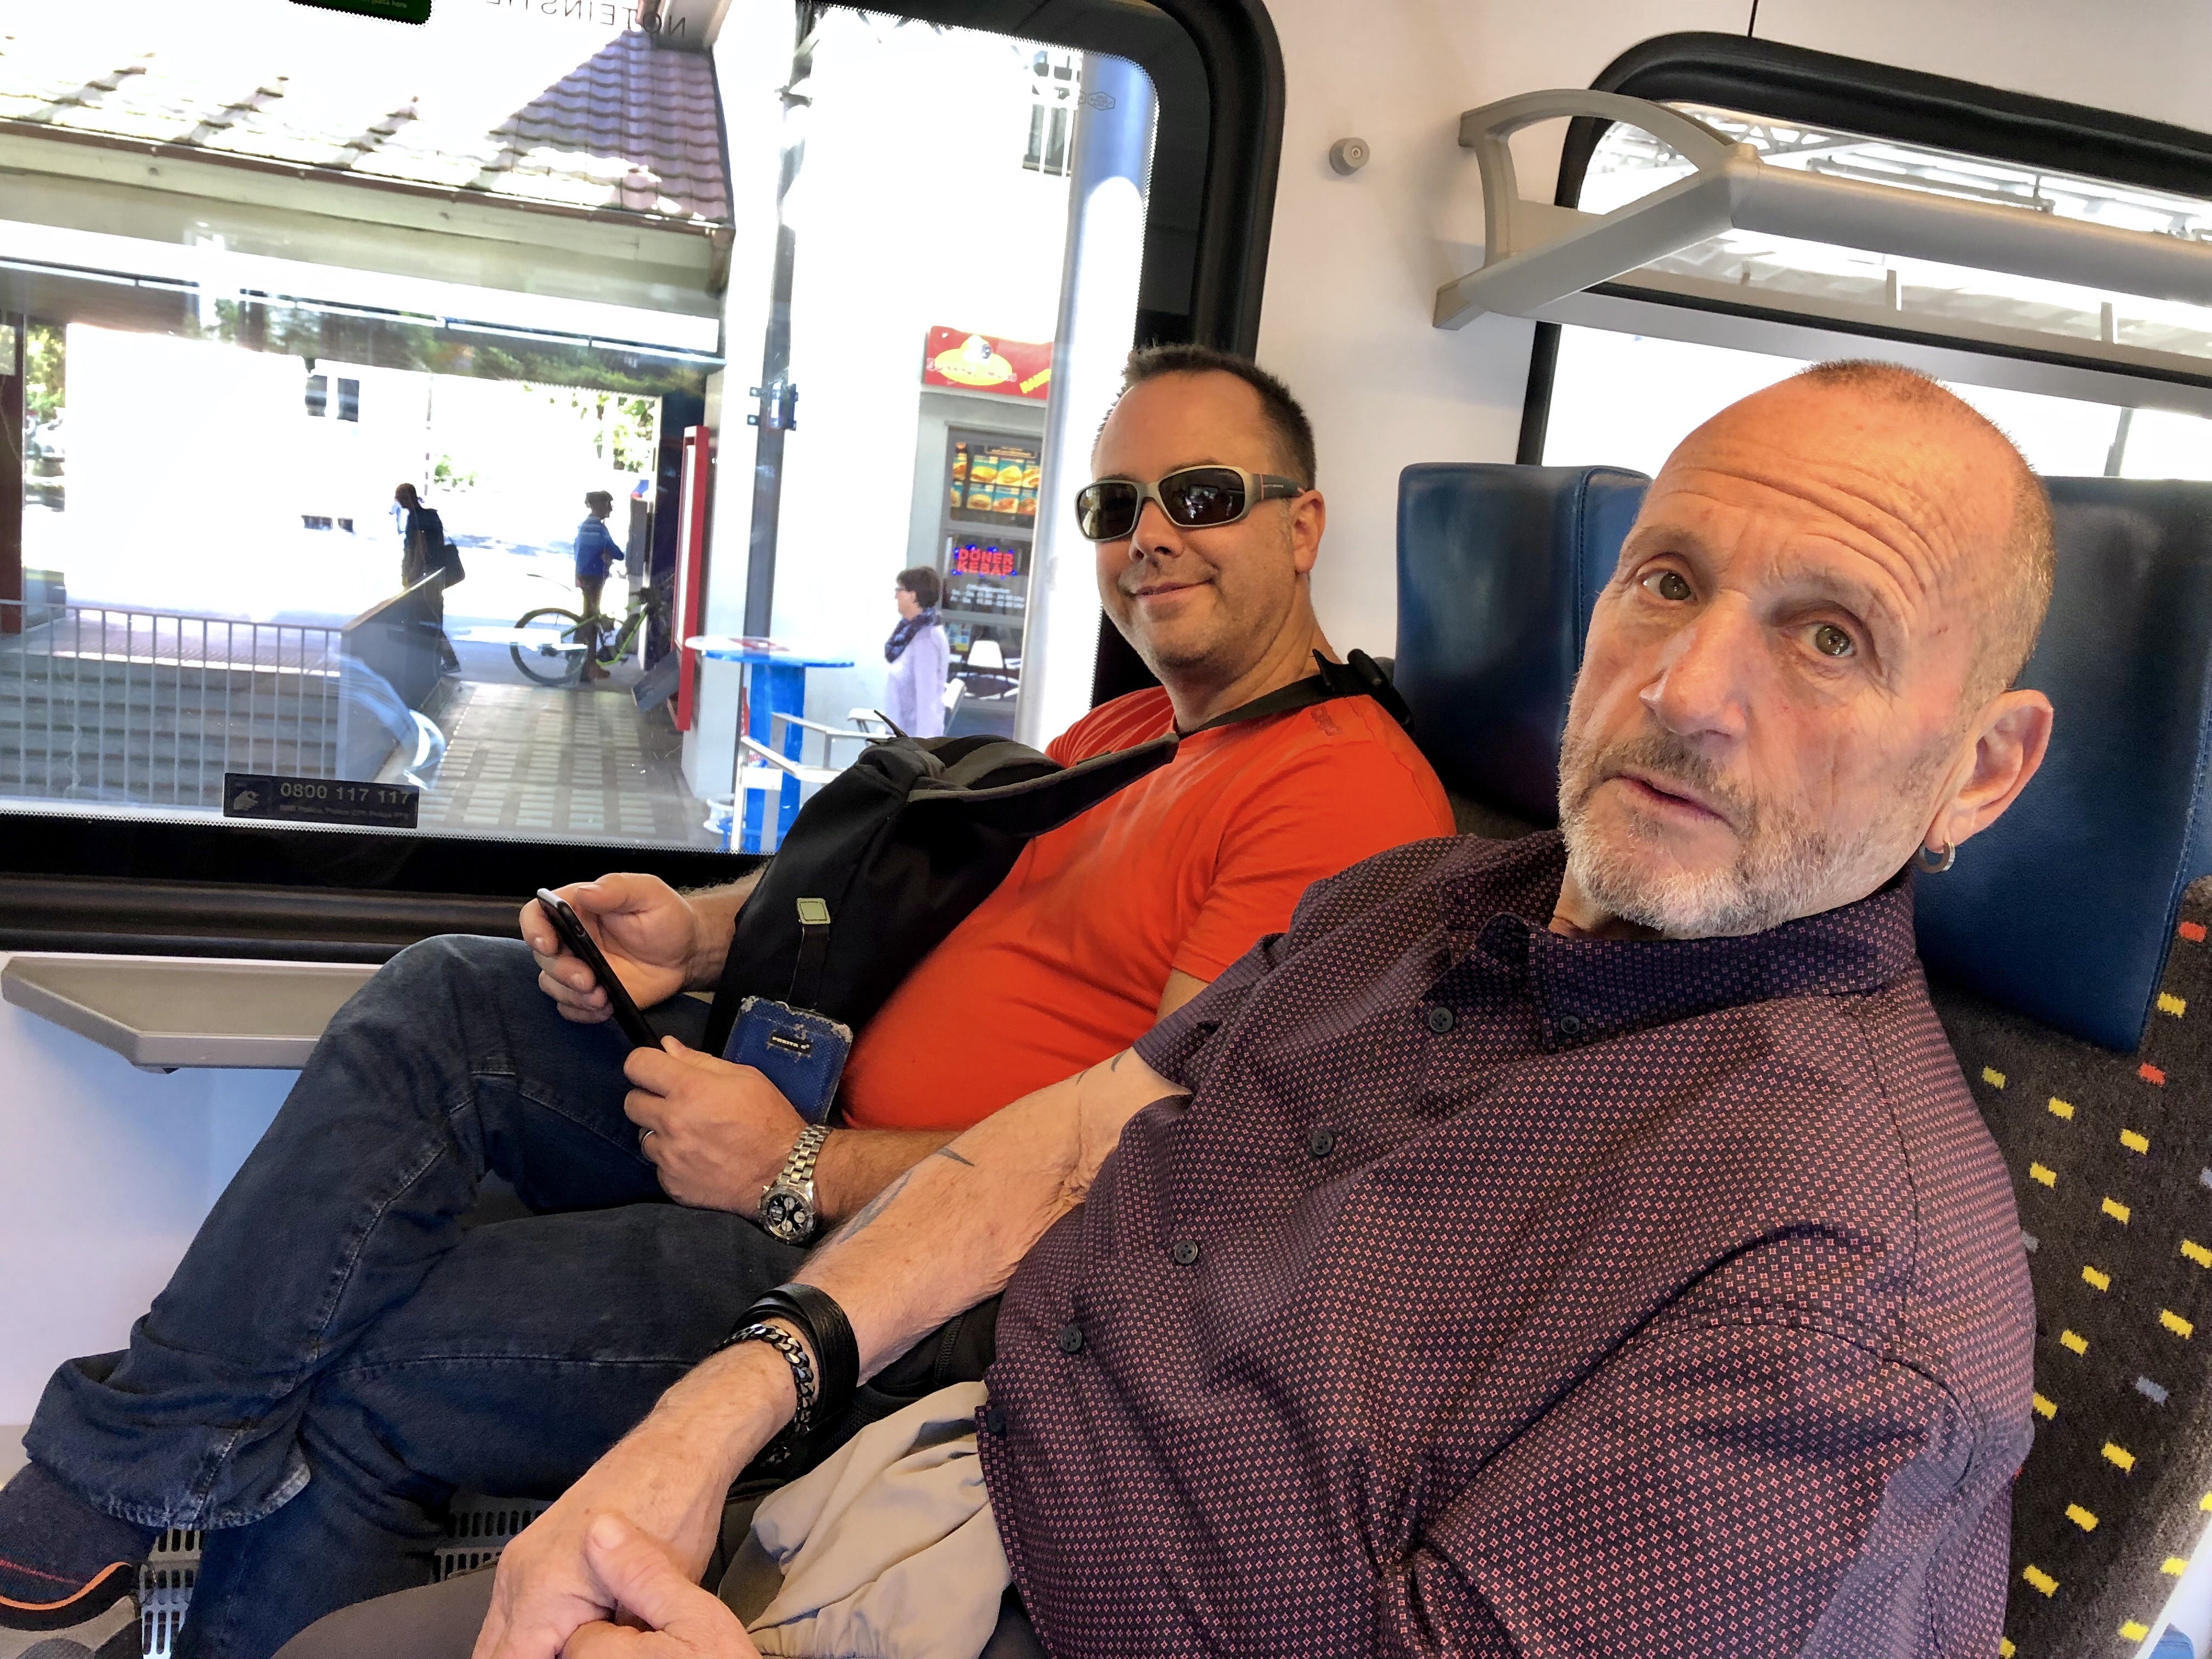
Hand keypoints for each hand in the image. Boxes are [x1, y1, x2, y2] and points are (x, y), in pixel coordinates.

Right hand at [474, 1346, 791, 1658]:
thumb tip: (598, 1652)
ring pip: (499, 1633)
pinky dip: (532, 1631)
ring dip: (530, 1647)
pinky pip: (513, 1610)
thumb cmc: (675, 1512)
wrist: (676, 1452)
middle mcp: (518, 1575)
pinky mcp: (531, 1552)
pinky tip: (572, 1634)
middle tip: (574, 1653)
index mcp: (541, 1593)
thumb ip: (609, 1647)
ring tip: (574, 1644)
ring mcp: (520, 1560)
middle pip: (493, 1652)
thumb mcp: (649, 1607)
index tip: (570, 1656)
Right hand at [521, 875, 706, 1022]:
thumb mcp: (647, 893)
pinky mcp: (590, 993)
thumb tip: (586, 893)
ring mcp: (580, 968)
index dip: (533, 929)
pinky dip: (582, 1011)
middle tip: (588, 980)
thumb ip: (616, 889)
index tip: (547, 945)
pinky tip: (605, 1006)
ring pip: (552, 985)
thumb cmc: (666, 916)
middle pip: (542, 957)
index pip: (536, 914)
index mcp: (577, 909)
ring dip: (572, 995)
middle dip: (561, 972)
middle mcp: (571, 939)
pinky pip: (570, 1007)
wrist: (686, 952)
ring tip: (602, 997)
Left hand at [625, 1038, 806, 1212]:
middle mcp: (672, 1122)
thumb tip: (667, 1046)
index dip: (645, 1063)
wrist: (785, 1172)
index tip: (655, 1070)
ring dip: (662, 1134)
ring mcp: (670, 1157)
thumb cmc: (769, 1120)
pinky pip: (659, 1168)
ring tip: (692, 1137)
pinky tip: (698, 1160)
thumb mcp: (744, 1077)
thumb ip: (700, 1060)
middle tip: (675, 1105)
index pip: (637, 1065)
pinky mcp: (673, 1184)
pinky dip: (673, 1163)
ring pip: (644, 1138)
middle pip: (631, 1102)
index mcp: (689, 1089)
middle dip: (649, 1099)